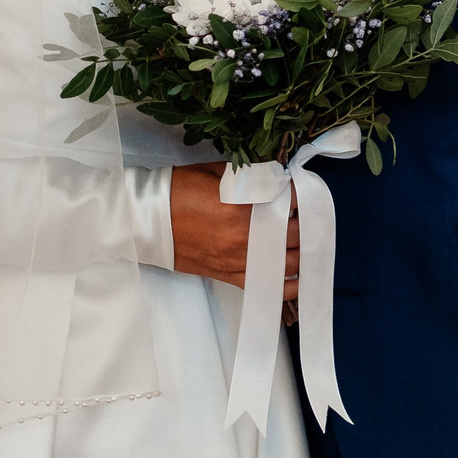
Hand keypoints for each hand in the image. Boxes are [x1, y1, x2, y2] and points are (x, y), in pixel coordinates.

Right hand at [168, 163, 298, 300]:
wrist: (147, 219)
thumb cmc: (179, 190)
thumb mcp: (218, 172)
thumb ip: (252, 175)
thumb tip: (278, 177)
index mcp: (243, 205)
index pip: (289, 199)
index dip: (301, 194)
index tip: (302, 191)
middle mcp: (246, 235)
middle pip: (295, 232)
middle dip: (307, 222)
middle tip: (310, 214)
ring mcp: (239, 259)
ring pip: (289, 262)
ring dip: (304, 252)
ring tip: (310, 242)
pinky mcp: (231, 275)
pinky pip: (269, 286)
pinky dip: (289, 285)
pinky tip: (302, 278)